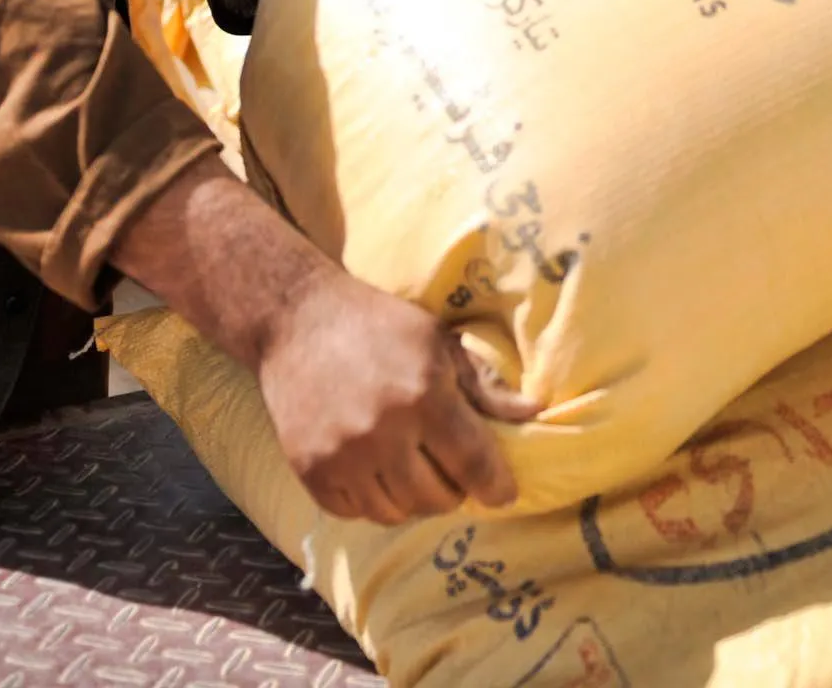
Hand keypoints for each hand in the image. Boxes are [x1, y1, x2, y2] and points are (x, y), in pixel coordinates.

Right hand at [107, 164, 539, 528]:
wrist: (297, 321)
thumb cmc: (379, 325)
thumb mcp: (439, 342)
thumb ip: (485, 387)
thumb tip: (534, 414)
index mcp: (424, 396)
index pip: (473, 465)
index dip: (496, 486)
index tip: (504, 493)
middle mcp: (382, 433)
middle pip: (438, 498)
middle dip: (455, 490)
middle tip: (453, 471)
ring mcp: (342, 457)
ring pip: (397, 512)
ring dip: (415, 499)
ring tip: (416, 470)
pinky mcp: (310, 471)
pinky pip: (357, 512)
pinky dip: (375, 501)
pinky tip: (379, 472)